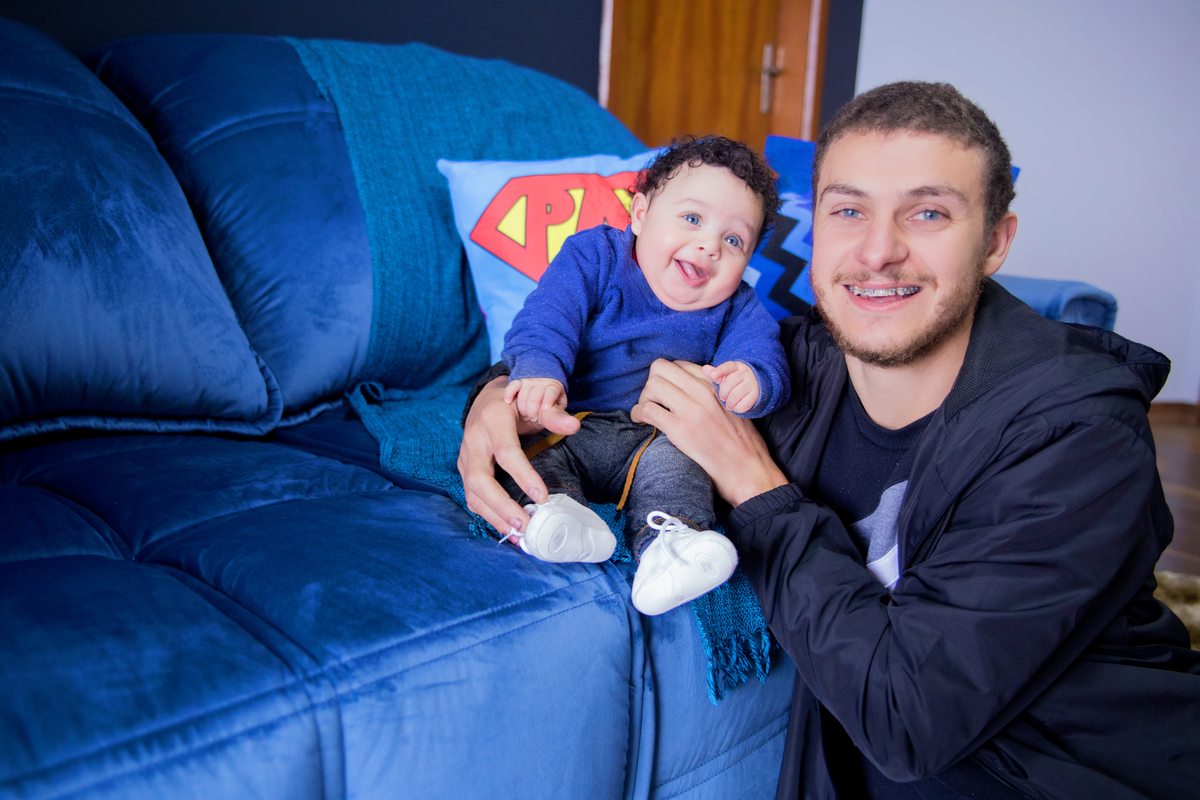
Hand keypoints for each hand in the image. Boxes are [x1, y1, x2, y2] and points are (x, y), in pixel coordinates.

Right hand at [458, 375, 579, 534]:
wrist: (485, 401)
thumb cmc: (514, 405)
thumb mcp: (532, 401)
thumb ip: (553, 415)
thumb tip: (574, 425)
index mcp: (493, 421)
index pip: (506, 452)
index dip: (523, 476)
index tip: (541, 497)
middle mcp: (473, 440)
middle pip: (480, 479)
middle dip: (501, 506)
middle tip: (525, 524)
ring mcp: (465, 457)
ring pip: (472, 492)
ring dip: (494, 516)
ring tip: (518, 534)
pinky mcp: (464, 470)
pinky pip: (472, 497)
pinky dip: (488, 515)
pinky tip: (507, 528)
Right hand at [504, 377, 566, 424]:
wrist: (542, 383)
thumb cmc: (549, 402)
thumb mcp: (557, 408)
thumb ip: (561, 417)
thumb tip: (574, 426)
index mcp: (554, 387)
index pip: (552, 391)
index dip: (548, 400)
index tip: (545, 409)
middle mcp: (542, 383)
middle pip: (535, 396)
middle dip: (533, 410)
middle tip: (533, 418)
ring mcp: (530, 382)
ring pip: (524, 393)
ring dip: (522, 407)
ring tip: (525, 415)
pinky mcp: (519, 381)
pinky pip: (513, 385)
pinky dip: (510, 393)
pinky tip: (508, 402)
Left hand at [631, 359, 787, 506]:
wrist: (748, 470)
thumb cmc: (742, 443)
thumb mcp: (733, 408)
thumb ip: (715, 394)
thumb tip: (692, 388)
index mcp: (715, 386)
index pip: (679, 365)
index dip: (667, 378)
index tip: (665, 392)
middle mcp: (703, 392)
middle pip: (660, 369)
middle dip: (651, 384)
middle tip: (652, 401)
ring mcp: (691, 410)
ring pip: (652, 385)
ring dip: (643, 398)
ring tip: (646, 412)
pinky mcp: (681, 430)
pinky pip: (648, 410)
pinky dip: (638, 413)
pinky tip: (642, 421)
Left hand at [702, 361, 759, 413]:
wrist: (754, 384)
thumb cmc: (735, 380)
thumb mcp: (725, 375)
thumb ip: (714, 373)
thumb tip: (704, 369)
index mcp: (736, 366)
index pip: (727, 367)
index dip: (719, 371)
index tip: (713, 376)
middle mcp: (745, 373)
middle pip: (729, 383)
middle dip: (723, 393)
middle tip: (723, 397)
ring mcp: (752, 383)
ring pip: (736, 394)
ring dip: (729, 403)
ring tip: (728, 404)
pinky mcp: (756, 394)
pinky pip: (745, 404)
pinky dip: (738, 408)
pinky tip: (736, 407)